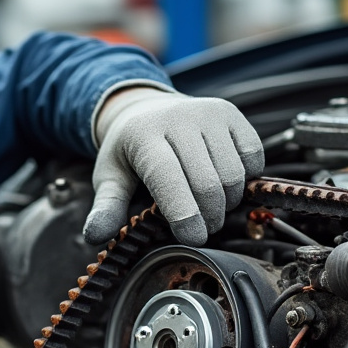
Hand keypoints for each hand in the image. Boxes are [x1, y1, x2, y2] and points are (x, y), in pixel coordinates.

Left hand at [84, 88, 263, 246]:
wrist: (146, 108)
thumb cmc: (129, 150)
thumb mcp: (109, 176)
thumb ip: (106, 206)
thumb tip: (94, 235)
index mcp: (145, 135)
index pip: (170, 179)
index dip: (184, 214)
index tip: (192, 238)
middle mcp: (180, 119)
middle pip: (208, 183)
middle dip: (208, 217)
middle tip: (199, 229)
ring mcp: (209, 114)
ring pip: (233, 174)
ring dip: (227, 203)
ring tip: (209, 208)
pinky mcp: (232, 114)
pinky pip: (253, 157)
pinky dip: (245, 179)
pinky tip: (224, 184)